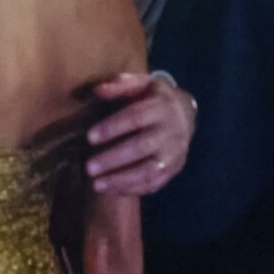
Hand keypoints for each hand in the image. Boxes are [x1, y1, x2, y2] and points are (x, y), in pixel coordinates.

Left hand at [85, 72, 196, 195]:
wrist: (185, 113)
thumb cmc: (153, 97)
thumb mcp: (141, 83)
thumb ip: (120, 85)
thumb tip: (98, 90)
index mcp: (163, 107)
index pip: (136, 118)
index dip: (112, 128)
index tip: (89, 137)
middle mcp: (173, 131)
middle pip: (142, 147)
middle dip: (114, 159)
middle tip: (88, 168)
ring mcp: (176, 153)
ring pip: (150, 171)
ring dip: (122, 180)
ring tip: (96, 185)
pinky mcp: (175, 169)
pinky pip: (155, 184)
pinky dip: (133, 189)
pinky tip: (111, 190)